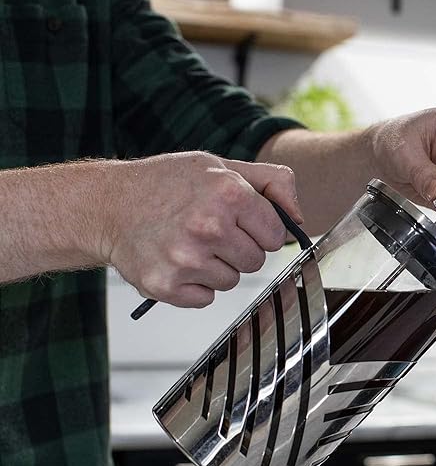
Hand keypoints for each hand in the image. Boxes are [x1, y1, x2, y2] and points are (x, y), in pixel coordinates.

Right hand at [103, 151, 302, 307]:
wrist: (106, 206)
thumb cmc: (166, 185)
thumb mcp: (219, 167)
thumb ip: (271, 183)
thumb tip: (300, 218)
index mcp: (228, 193)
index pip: (275, 234)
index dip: (259, 229)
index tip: (238, 221)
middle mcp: (208, 226)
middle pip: (256, 261)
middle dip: (238, 249)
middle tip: (209, 232)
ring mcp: (186, 259)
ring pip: (231, 281)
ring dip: (216, 267)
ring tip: (188, 244)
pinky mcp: (167, 285)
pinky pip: (206, 299)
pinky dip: (194, 286)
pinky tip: (175, 261)